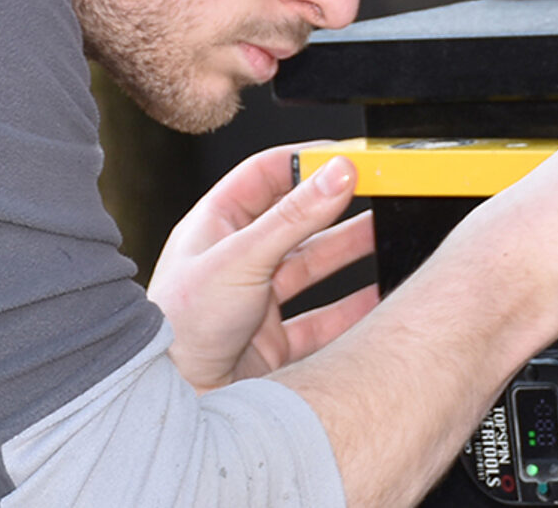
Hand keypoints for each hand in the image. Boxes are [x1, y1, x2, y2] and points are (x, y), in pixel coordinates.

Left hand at [146, 145, 377, 391]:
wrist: (171, 402)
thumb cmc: (180, 326)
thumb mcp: (241, 258)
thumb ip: (295, 216)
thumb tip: (338, 173)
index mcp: (217, 225)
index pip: (266, 175)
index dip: (307, 161)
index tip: (348, 154)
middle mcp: (237, 259)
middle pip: (297, 219)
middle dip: (337, 205)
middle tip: (377, 189)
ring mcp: (257, 300)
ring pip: (314, 265)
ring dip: (350, 250)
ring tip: (387, 233)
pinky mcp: (274, 340)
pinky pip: (323, 316)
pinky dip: (352, 307)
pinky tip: (376, 296)